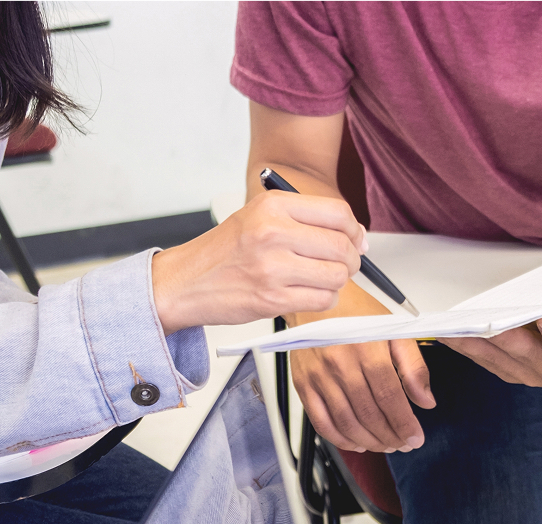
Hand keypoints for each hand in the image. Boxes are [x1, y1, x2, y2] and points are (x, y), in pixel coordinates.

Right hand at [151, 191, 365, 332]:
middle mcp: (273, 232)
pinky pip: (322, 300)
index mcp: (273, 206)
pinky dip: (323, 300)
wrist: (185, 281)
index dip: (355, 231)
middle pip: (341, 246)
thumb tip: (355, 236)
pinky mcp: (272, 298)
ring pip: (336, 276)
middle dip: (350, 261)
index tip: (356, 242)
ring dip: (336, 282)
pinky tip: (308, 294)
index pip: (338, 213)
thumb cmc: (224, 252)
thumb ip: (303, 220)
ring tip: (319, 280)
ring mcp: (273, 267)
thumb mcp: (259, 217)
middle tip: (342, 266)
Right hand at [291, 280, 435, 451]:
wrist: (320, 300)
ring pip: (346, 422)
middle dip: (390, 436)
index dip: (404, 424)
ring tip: (384, 444)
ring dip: (369, 441)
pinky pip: (321, 421)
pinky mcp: (304, 384)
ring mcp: (320, 377)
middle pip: (369, 414)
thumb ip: (413, 367)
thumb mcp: (394, 331)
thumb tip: (426, 400)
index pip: (390, 398)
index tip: (415, 438)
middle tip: (402, 444)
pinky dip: (339, 438)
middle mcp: (341, 365)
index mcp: (367, 350)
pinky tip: (356, 442)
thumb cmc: (357, 312)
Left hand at [440, 314, 541, 388]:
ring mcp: (538, 372)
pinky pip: (490, 359)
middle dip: (511, 344)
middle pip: (535, 362)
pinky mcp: (516, 364)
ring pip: (506, 362)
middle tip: (493, 326)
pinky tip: (448, 334)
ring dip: (481, 347)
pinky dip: (470, 347)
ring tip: (459, 330)